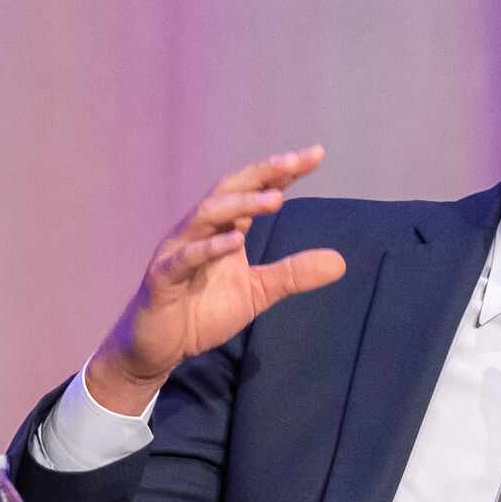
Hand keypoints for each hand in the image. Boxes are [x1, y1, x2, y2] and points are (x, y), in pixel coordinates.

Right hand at [87, 146, 345, 412]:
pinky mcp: (163, 277)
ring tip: (275, 199)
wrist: (159, 347)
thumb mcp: (258, 293)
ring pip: (207, 215)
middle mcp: (200, 230)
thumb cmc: (202, 311)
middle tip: (296, 161)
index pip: (255, 190)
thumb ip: (293, 274)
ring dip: (240, 204)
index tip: (315, 155)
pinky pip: (186, 258)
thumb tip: (341, 262)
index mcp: (224, 229)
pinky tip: (234, 241)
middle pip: (231, 189)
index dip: (282, 172)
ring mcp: (179, 250)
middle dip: (263, 173)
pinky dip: (209, 249)